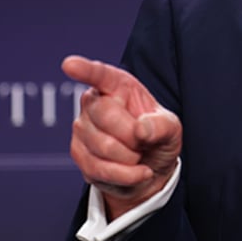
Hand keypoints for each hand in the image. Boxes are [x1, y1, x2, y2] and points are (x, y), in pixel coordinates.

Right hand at [62, 55, 182, 220]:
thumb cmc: (158, 138)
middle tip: (144, 142)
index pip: (101, 75)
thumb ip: (162, 125)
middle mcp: (95, 102)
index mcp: (119, 86)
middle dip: (133, 136)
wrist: (149, 168)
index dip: (86, 70)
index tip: (69, 65)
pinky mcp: (78, 153)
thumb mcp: (172, 128)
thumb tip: (141, 129)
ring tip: (140, 156)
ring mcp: (82, 128)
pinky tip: (136, 172)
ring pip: (103, 146)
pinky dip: (124, 176)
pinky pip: (98, 169)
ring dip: (131, 159)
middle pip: (106, 115)